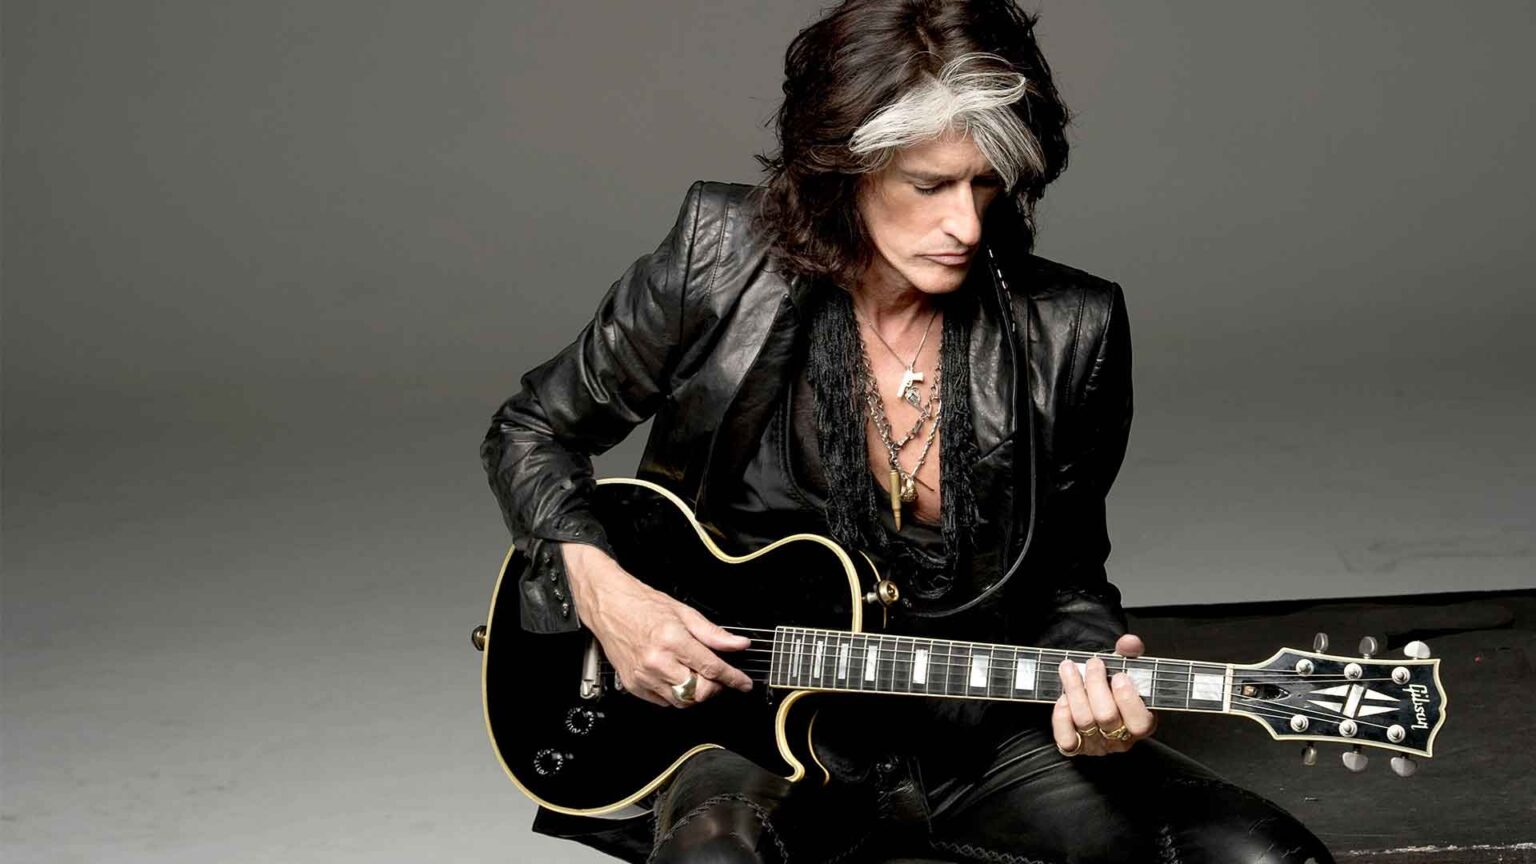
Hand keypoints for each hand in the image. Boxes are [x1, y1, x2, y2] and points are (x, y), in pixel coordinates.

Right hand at [560, 543, 753, 707]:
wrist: (609, 606)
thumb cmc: (642, 605)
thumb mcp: (684, 612)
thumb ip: (713, 634)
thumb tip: (738, 644)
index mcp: (672, 640)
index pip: (712, 668)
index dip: (733, 679)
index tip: (744, 684)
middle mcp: (657, 661)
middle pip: (699, 691)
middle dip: (715, 687)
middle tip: (718, 677)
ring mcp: (643, 676)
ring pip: (682, 701)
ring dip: (696, 693)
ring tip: (697, 676)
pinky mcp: (634, 685)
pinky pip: (664, 702)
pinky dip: (676, 694)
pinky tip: (676, 677)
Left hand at [1051, 633, 1157, 756]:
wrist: (1096, 698)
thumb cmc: (1114, 684)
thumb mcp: (1127, 667)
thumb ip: (1131, 654)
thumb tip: (1129, 642)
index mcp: (1142, 723)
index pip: (1139, 723)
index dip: (1128, 700)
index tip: (1119, 676)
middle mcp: (1121, 739)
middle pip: (1106, 716)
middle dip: (1096, 685)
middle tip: (1093, 663)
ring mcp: (1098, 745)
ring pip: (1084, 721)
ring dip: (1074, 689)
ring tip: (1069, 667)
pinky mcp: (1077, 748)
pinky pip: (1067, 739)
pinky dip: (1062, 717)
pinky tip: (1063, 697)